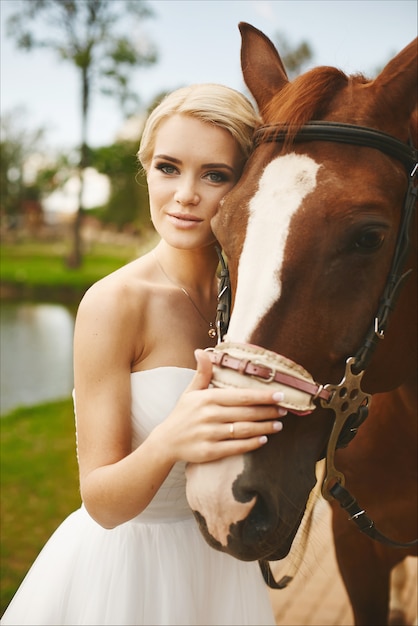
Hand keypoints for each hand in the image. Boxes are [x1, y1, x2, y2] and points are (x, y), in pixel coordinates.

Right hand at [155, 349, 286, 464]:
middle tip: (284, 410)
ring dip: (264, 427)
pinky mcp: (210, 451)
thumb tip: (202, 351)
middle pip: (246, 413)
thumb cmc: (182, 414)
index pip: (241, 396)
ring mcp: (210, 434)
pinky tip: (264, 439)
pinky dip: (252, 443)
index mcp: (207, 398)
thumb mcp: (191, 391)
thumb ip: (202, 373)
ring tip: (278, 425)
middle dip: (268, 411)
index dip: (262, 396)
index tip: (279, 395)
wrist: (166, 441)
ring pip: (244, 430)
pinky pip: (236, 447)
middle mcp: (209, 415)